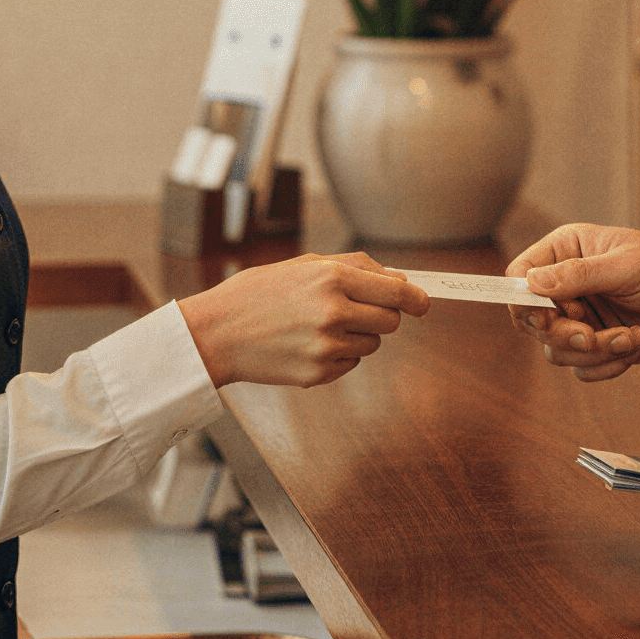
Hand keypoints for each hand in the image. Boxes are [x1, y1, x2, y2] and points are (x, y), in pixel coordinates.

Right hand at [180, 253, 427, 388]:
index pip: (396, 291)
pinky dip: (339, 355)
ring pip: (372, 344)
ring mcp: (326, 346)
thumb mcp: (302, 264)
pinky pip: (351, 364)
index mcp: (329, 278)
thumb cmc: (256, 293)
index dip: (416, 298)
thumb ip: (354, 268)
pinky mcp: (319, 373)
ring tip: (319, 326)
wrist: (215, 332)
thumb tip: (400, 280)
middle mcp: (332, 312)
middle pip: (390, 320)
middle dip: (382, 315)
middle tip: (355, 310)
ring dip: (357, 335)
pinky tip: (307, 344)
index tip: (423, 303)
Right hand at [503, 223, 639, 379]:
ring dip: (594, 352)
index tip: (546, 317)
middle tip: (590, 337)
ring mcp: (581, 318)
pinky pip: (581, 369)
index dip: (524, 299)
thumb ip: (580, 275)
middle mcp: (567, 285)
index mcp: (567, 251)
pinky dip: (607, 365)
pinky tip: (634, 344)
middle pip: (533, 320)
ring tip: (629, 337)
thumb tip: (531, 282)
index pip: (520, 274)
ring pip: (556, 350)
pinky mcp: (598, 346)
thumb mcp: (628, 266)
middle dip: (563, 334)